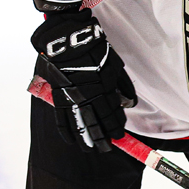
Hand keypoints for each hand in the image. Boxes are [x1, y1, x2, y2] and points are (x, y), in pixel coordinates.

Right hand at [32, 8, 136, 151]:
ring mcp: (73, 97)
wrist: (70, 39)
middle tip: (106, 148)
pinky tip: (71, 140)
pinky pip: (62, 117)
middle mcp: (89, 96)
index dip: (116, 126)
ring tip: (90, 149)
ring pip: (80, 124)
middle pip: (97, 123)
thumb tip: (129, 103)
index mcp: (104, 89)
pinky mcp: (59, 95)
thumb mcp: (115, 65)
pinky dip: (66, 130)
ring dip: (85, 139)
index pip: (112, 114)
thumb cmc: (95, 50)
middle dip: (102, 138)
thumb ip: (123, 86)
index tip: (119, 134)